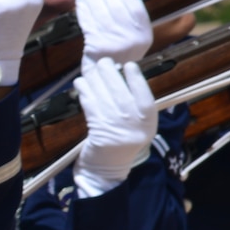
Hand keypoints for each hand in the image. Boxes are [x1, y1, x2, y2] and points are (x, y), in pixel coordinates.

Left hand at [73, 58, 158, 197]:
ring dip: (95, 80)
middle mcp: (134, 125)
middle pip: (121, 93)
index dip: (137, 79)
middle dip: (110, 74)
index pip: (145, 96)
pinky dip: (84, 92)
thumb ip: (135, 104)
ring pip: (104, 97)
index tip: (129, 65)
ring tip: (91, 70)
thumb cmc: (122, 138)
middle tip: (103, 62)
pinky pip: (90, 105)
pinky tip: (80, 83)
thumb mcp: (138, 124)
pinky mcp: (98, 132)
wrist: (108, 166)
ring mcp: (116, 129)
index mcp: (148, 122)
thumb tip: (122, 73)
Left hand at [77, 0, 153, 65]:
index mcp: (144, 35)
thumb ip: (131, 19)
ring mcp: (113, 42)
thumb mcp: (135, 38)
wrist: (108, 79)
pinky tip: (80, 1)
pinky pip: (87, 21)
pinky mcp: (96, 45)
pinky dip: (83, 9)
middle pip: (116, 6)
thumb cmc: (119, 53)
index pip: (136, 7)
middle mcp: (131, 38)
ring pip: (100, 12)